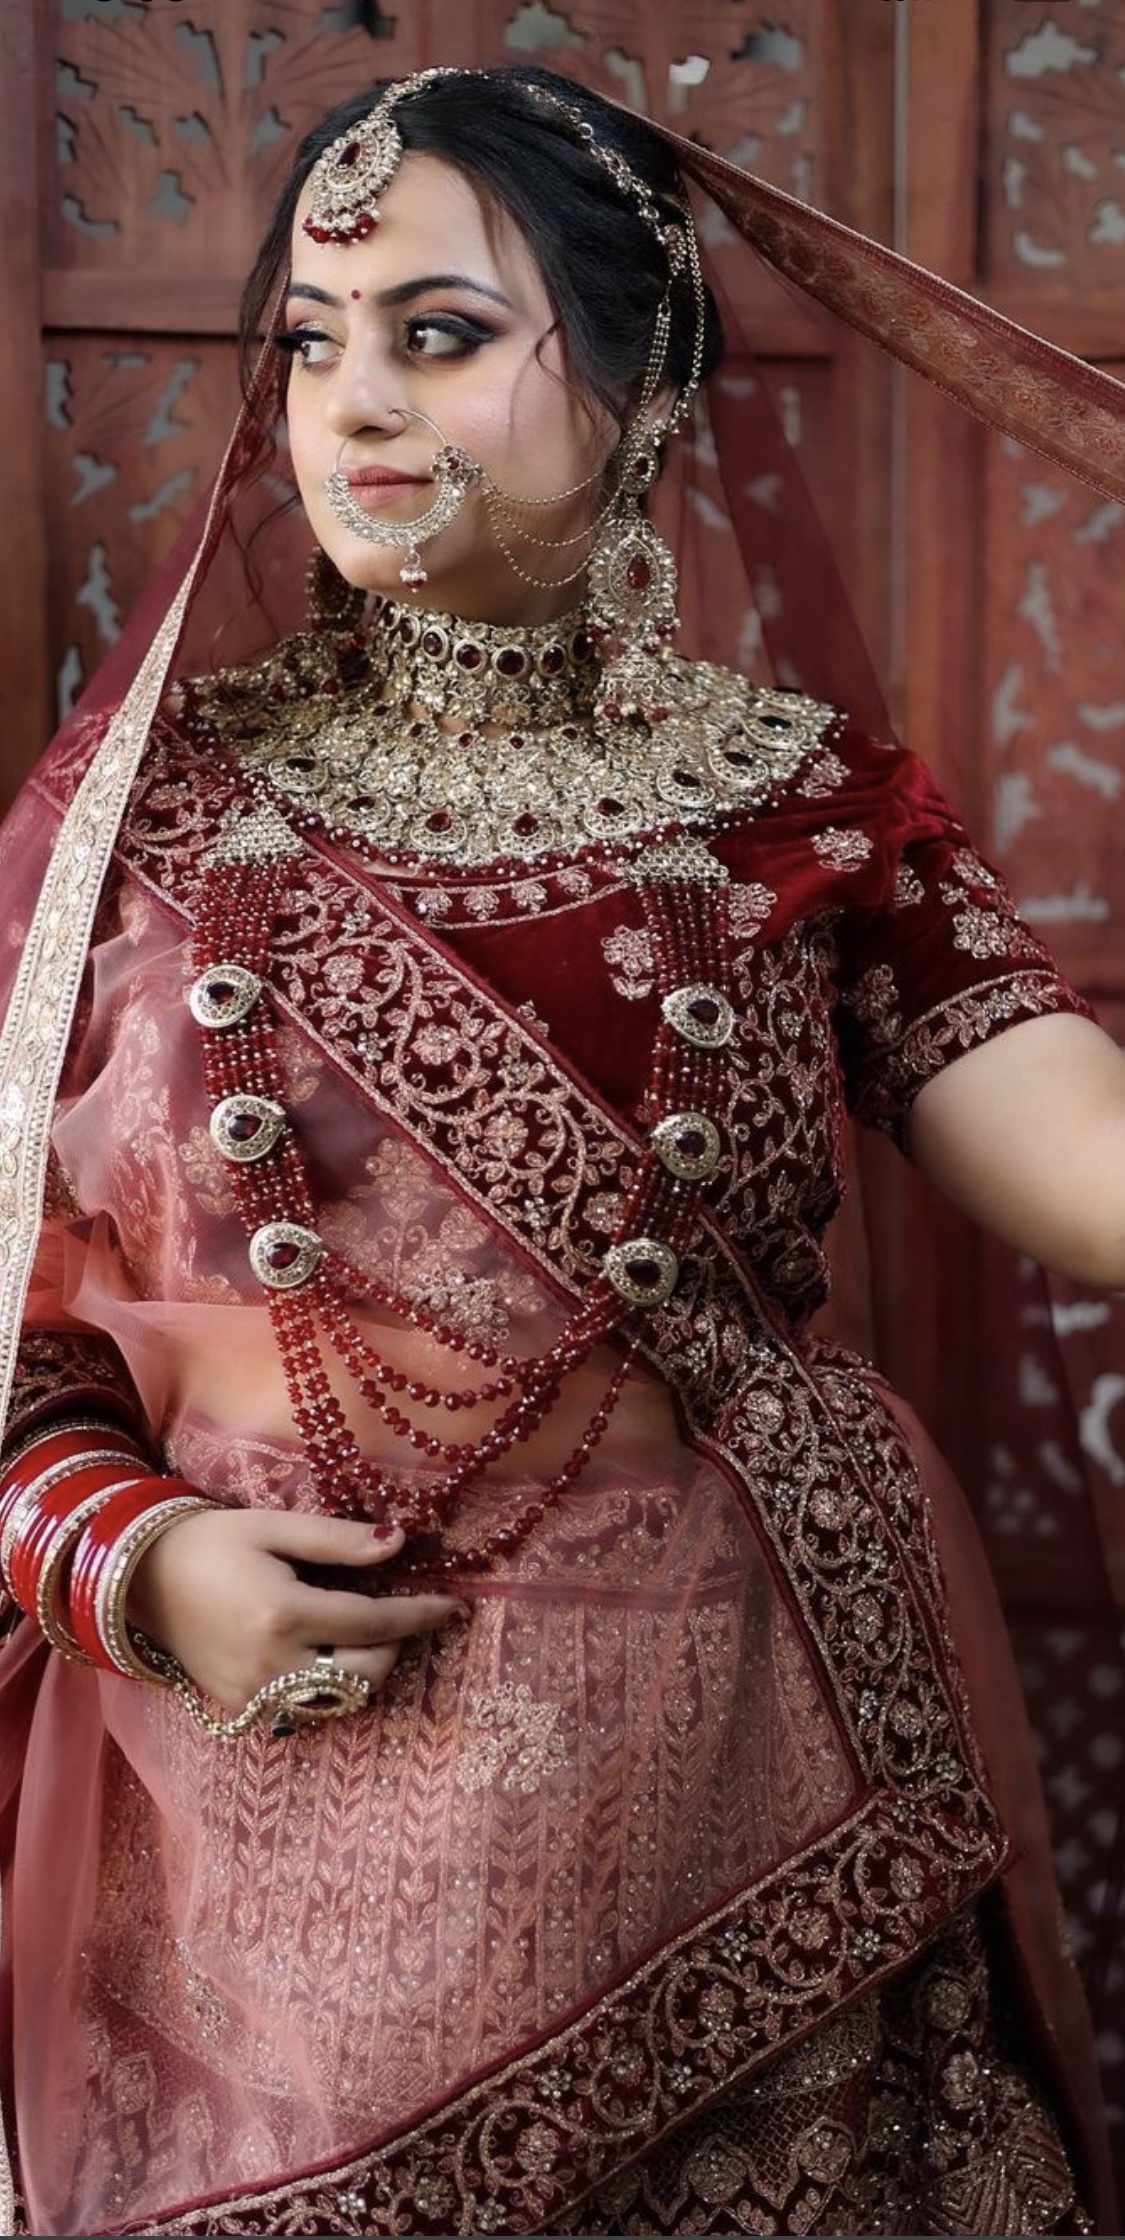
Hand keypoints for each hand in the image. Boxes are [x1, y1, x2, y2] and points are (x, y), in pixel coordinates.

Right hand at [126, 1504, 463, 1710]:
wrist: (138, 1579)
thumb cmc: (209, 1542)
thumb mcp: (273, 1527)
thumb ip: (338, 1540)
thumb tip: (399, 1542)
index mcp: (284, 1615)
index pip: (374, 1623)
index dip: (419, 1615)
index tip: (454, 1606)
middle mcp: (272, 1666)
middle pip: (364, 1676)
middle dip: (393, 1647)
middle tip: (397, 1615)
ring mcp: (254, 1696)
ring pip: (337, 1702)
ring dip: (362, 1671)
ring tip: (362, 1633)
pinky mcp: (239, 1709)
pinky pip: (303, 1710)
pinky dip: (326, 1688)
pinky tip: (323, 1654)